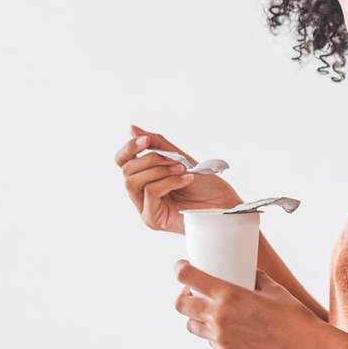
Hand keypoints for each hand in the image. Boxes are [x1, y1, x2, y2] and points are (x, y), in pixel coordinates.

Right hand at [115, 125, 243, 233]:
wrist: (225, 205)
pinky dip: (168, 181)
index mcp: (145, 178)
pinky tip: (186, 180)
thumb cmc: (206, 185)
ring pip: (132, 182)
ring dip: (159, 170)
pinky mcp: (152, 219)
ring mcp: (145, 208)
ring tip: (181, 170)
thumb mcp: (180, 158)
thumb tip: (132, 128)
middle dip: (151, 159)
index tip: (146, 140)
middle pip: (126, 170)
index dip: (129, 148)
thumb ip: (157, 144)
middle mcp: (141, 194)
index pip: (122, 161)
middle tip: (175, 160)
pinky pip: (150, 192)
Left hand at [174, 259, 325, 348]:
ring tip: (212, 314)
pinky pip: (212, 342)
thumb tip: (247, 274)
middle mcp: (219, 317)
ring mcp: (220, 339)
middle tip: (194, 293)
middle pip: (181, 305)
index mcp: (228, 295)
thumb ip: (254, 279)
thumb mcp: (273, 289)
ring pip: (193, 326)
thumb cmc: (294, 316)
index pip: (188, 277)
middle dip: (184, 296)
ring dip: (198, 318)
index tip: (181, 268)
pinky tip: (232, 331)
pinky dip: (216, 335)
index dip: (181, 270)